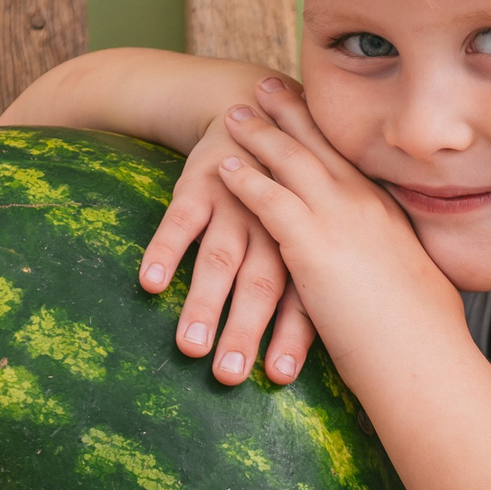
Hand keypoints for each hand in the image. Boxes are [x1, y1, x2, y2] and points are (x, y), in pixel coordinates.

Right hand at [138, 109, 317, 385]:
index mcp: (306, 243)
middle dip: (244, 331)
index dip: (290, 337)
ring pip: (220, 258)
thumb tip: (338, 350)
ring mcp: (234, 206)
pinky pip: (180, 221)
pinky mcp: (197, 187)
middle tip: (228, 376)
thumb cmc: (284, 196)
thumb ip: (314, 283)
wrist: (252, 111)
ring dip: (205, 303)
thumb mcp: (306, 230)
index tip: (278, 378)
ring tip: (190, 346)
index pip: (301, 297)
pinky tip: (152, 283)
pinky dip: (166, 251)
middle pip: (261, 285)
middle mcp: (273, 227)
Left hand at [212, 78, 468, 370]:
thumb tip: (399, 283)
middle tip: (264, 86)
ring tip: (231, 113)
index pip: (351, 160)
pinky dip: (245, 180)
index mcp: (390, 215)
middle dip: (290, 112)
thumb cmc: (425, 342)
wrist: (425, 363)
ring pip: (292, 162)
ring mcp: (342, 220)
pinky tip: (222, 168)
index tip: (309, 107)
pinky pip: (270, 199)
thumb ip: (398, 274)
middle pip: (321, 146)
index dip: (326, 132)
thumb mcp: (418, 293)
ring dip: (258, 134)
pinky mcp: (314, 245)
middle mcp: (367, 206)